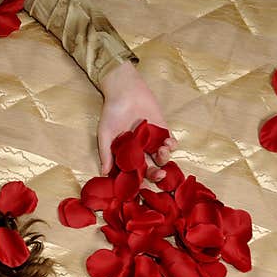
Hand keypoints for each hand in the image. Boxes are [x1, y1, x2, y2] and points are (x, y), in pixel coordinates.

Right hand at [97, 61, 176, 182]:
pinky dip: (172, 145)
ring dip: (165, 158)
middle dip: (156, 174)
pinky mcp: (162, 130)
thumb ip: (106, 153)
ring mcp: (152, 141)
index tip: (141, 186)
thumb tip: (104, 173)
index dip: (138, 181)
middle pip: (150, 168)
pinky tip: (168, 142)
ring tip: (162, 151)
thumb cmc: (111, 112)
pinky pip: (171, 142)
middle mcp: (140, 150)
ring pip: (162, 157)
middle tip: (160, 174)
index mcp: (125, 154)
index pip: (133, 172)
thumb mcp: (105, 134)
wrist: (125, 91)